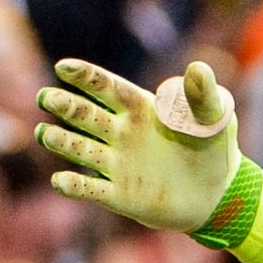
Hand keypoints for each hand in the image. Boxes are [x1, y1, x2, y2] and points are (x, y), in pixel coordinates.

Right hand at [38, 59, 244, 236]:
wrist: (217, 194)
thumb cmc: (213, 148)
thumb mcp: (214, 118)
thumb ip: (202, 95)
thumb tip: (198, 68)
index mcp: (139, 109)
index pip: (107, 88)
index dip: (86, 77)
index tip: (64, 67)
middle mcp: (121, 134)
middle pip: (86, 116)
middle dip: (66, 106)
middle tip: (47, 98)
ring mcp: (117, 164)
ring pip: (82, 150)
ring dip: (62, 142)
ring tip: (45, 134)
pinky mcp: (119, 195)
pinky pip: (92, 190)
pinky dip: (75, 187)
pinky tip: (60, 181)